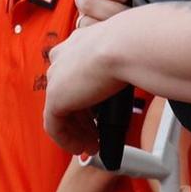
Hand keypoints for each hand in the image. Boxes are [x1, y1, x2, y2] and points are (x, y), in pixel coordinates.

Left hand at [41, 25, 123, 154]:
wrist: (128, 46)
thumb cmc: (134, 46)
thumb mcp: (123, 57)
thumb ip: (118, 68)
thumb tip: (136, 80)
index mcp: (78, 43)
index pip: (75, 74)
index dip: (86, 98)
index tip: (98, 114)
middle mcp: (63, 57)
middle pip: (67, 94)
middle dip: (81, 119)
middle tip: (95, 135)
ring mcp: (56, 76)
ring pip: (60, 111)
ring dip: (76, 132)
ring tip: (92, 146)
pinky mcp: (54, 96)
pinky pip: (54, 126)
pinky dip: (67, 140)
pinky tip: (81, 148)